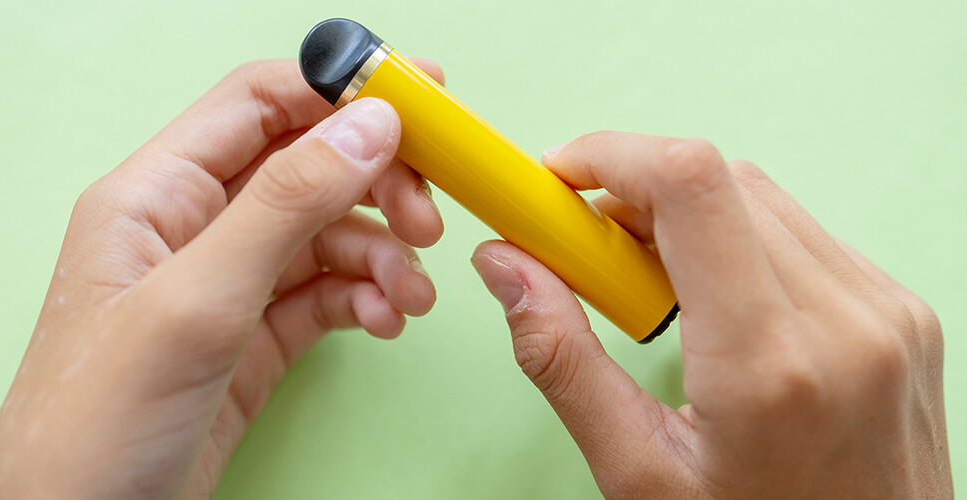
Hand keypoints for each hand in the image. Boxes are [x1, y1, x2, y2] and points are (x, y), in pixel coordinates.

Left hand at [0, 59, 444, 498]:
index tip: (416, 108)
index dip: (338, 92)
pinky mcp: (257, 334)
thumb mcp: (196, 300)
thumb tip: (366, 126)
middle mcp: (196, 228)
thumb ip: (284, 205)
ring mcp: (230, 283)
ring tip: (411, 298)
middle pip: (307, 167)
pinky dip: (368, 301)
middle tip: (426, 219)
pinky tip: (385, 324)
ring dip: (383, 257)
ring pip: (329, 235)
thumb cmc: (96, 422)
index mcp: (157, 194)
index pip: (258, 104)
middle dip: (376, 185)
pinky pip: (330, 293)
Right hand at [472, 132, 951, 497]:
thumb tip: (506, 266)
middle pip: (718, 180)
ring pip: (761, 197)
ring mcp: (884, 311)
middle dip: (636, 193)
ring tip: (652, 287)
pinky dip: (739, 242)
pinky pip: (802, 233)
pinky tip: (716, 301)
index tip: (558, 176)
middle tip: (590, 250)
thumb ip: (561, 361)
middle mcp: (844, 320)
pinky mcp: (901, 311)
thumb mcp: (637, 473)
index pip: (691, 185)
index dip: (611, 154)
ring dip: (687, 217)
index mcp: (769, 363)